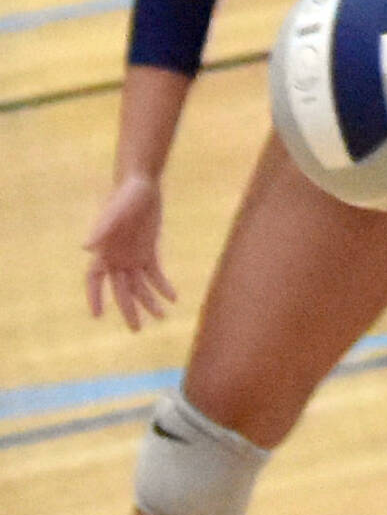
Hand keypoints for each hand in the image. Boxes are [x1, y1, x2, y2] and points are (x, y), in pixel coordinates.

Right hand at [84, 175, 176, 330]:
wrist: (142, 185)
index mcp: (103, 251)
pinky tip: (173, 298)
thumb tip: (85, 248)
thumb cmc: (125, 197)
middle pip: (121, 289)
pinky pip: (155, 274)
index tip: (98, 315)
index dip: (95, 296)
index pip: (94, 279)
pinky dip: (162, 286)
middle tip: (136, 329)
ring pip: (140, 285)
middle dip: (128, 309)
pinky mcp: (148, 250)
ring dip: (149, 301)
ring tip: (162, 318)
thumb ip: (102, 229)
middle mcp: (116, 257)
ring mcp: (132, 255)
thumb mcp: (115, 211)